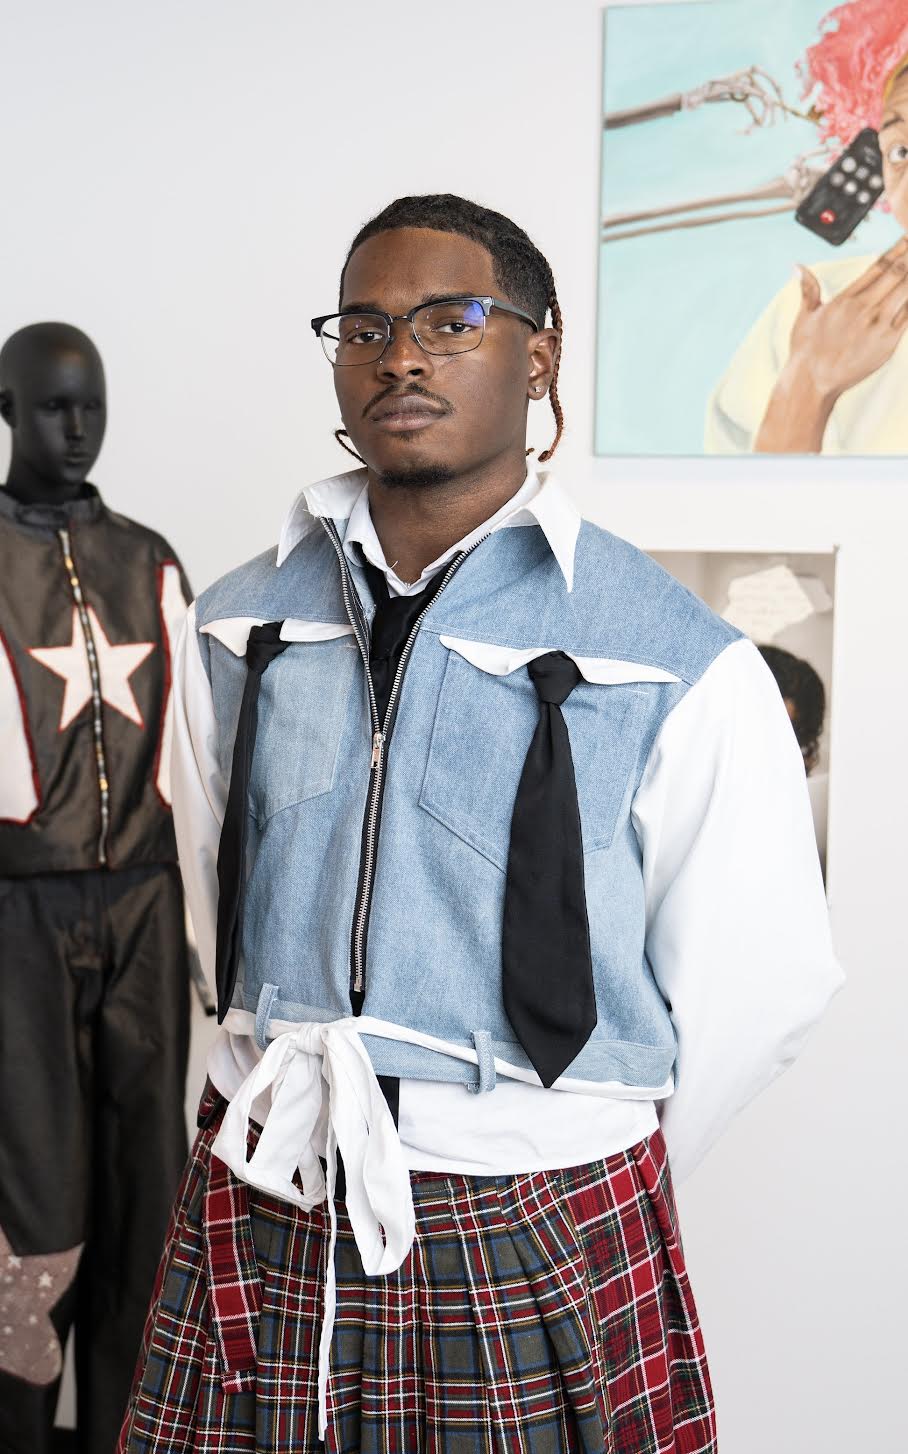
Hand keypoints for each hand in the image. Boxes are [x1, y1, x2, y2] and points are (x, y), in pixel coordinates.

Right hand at [788, 235, 907, 400]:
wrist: (811, 382)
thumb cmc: (806, 353)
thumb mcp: (804, 317)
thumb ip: (808, 288)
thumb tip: (798, 267)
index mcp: (845, 298)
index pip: (878, 266)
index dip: (897, 250)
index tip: (906, 238)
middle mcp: (863, 308)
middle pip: (897, 273)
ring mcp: (877, 325)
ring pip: (905, 291)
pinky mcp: (887, 343)